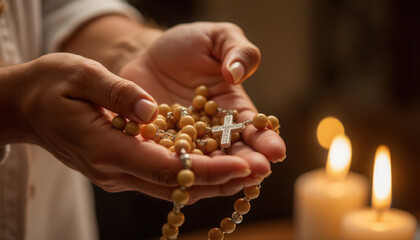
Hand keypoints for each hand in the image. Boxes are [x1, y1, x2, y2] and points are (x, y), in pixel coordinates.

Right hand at [4, 52, 254, 202]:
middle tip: (258, 172)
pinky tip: (216, 166)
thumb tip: (148, 110)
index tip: (240, 166)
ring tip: (247, 172)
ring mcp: (117, 172)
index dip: (205, 170)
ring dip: (210, 181)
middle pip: (174, 184)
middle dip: (219, 180)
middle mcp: (113, 169)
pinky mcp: (121, 166)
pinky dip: (191, 175)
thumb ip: (115, 92)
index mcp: (104, 148)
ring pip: (171, 186)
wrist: (24, 105)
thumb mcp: (79, 75)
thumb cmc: (49, 86)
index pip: (164, 168)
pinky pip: (160, 176)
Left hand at [119, 22, 286, 199]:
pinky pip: (170, 157)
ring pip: (205, 162)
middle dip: (248, 163)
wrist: (148, 55)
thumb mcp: (217, 38)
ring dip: (218, 173)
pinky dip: (179, 166)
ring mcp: (188, 141)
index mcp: (234, 108)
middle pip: (234, 152)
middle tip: (259, 170)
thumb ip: (237, 51)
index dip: (266, 140)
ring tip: (228, 180)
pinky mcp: (161, 144)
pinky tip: (186, 174)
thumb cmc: (188, 46)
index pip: (254, 128)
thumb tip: (236, 75)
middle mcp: (214, 131)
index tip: (277, 151)